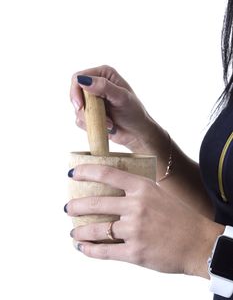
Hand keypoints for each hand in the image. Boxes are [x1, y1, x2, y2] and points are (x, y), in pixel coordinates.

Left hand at [64, 164, 224, 276]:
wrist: (198, 242)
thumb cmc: (177, 216)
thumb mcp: (157, 193)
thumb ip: (135, 190)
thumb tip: (110, 190)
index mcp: (142, 187)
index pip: (107, 174)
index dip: (86, 171)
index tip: (72, 173)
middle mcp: (136, 206)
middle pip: (96, 203)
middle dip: (76, 206)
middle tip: (68, 208)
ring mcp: (135, 230)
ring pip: (97, 229)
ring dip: (80, 231)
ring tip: (73, 232)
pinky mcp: (135, 252)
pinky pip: (105, 251)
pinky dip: (90, 250)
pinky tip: (82, 247)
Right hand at [70, 65, 160, 150]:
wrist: (137, 133)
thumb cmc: (134, 113)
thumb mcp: (122, 98)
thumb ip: (104, 87)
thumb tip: (84, 80)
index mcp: (104, 74)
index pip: (78, 77)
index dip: (75, 91)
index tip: (80, 106)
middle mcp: (96, 84)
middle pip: (74, 93)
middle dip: (83, 108)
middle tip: (94, 117)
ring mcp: (93, 99)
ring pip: (77, 108)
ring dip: (90, 118)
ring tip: (109, 123)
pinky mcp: (90, 113)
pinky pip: (79, 119)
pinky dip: (90, 125)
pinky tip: (105, 127)